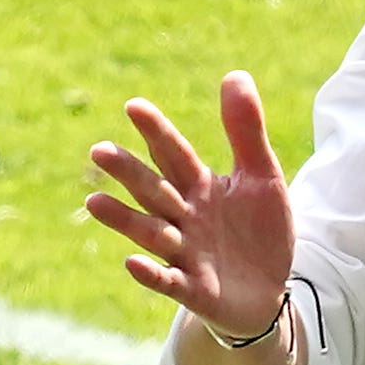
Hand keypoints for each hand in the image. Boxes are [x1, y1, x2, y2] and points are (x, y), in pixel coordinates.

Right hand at [86, 72, 293, 339]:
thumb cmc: (259, 230)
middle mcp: (184, 217)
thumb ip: (246, 130)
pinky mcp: (193, 289)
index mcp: (198, 186)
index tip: (135, 106)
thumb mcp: (261, 176)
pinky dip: (150, 273)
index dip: (157, 132)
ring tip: (95, 201)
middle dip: (129, 173)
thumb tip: (235, 74)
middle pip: (154, 191)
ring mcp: (185, 254)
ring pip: (151, 233)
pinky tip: (132, 262)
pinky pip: (168, 281)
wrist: (269, 290)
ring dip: (124, 219)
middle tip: (100, 151)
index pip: (174, 154)